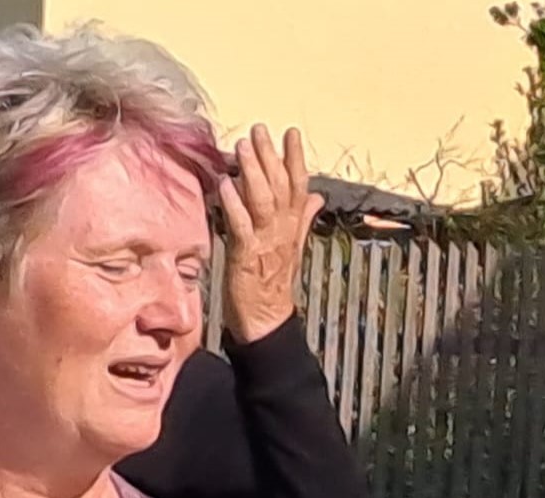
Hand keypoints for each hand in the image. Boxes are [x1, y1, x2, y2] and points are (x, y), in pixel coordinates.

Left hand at [216, 124, 324, 343]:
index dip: (296, 159)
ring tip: (242, 147)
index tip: (291, 133)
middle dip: (270, 156)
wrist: (266, 321)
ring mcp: (265, 242)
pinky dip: (235, 204)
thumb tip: (317, 196)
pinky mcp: (246, 256)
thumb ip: (303, 218)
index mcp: (293, 227)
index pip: (299, 186)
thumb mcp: (291, 247)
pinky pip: (242, 225)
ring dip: (253, 172)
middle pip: (281, 186)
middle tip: (259, 130)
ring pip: (263, 200)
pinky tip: (226, 184)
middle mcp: (282, 231)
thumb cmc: (272, 284)